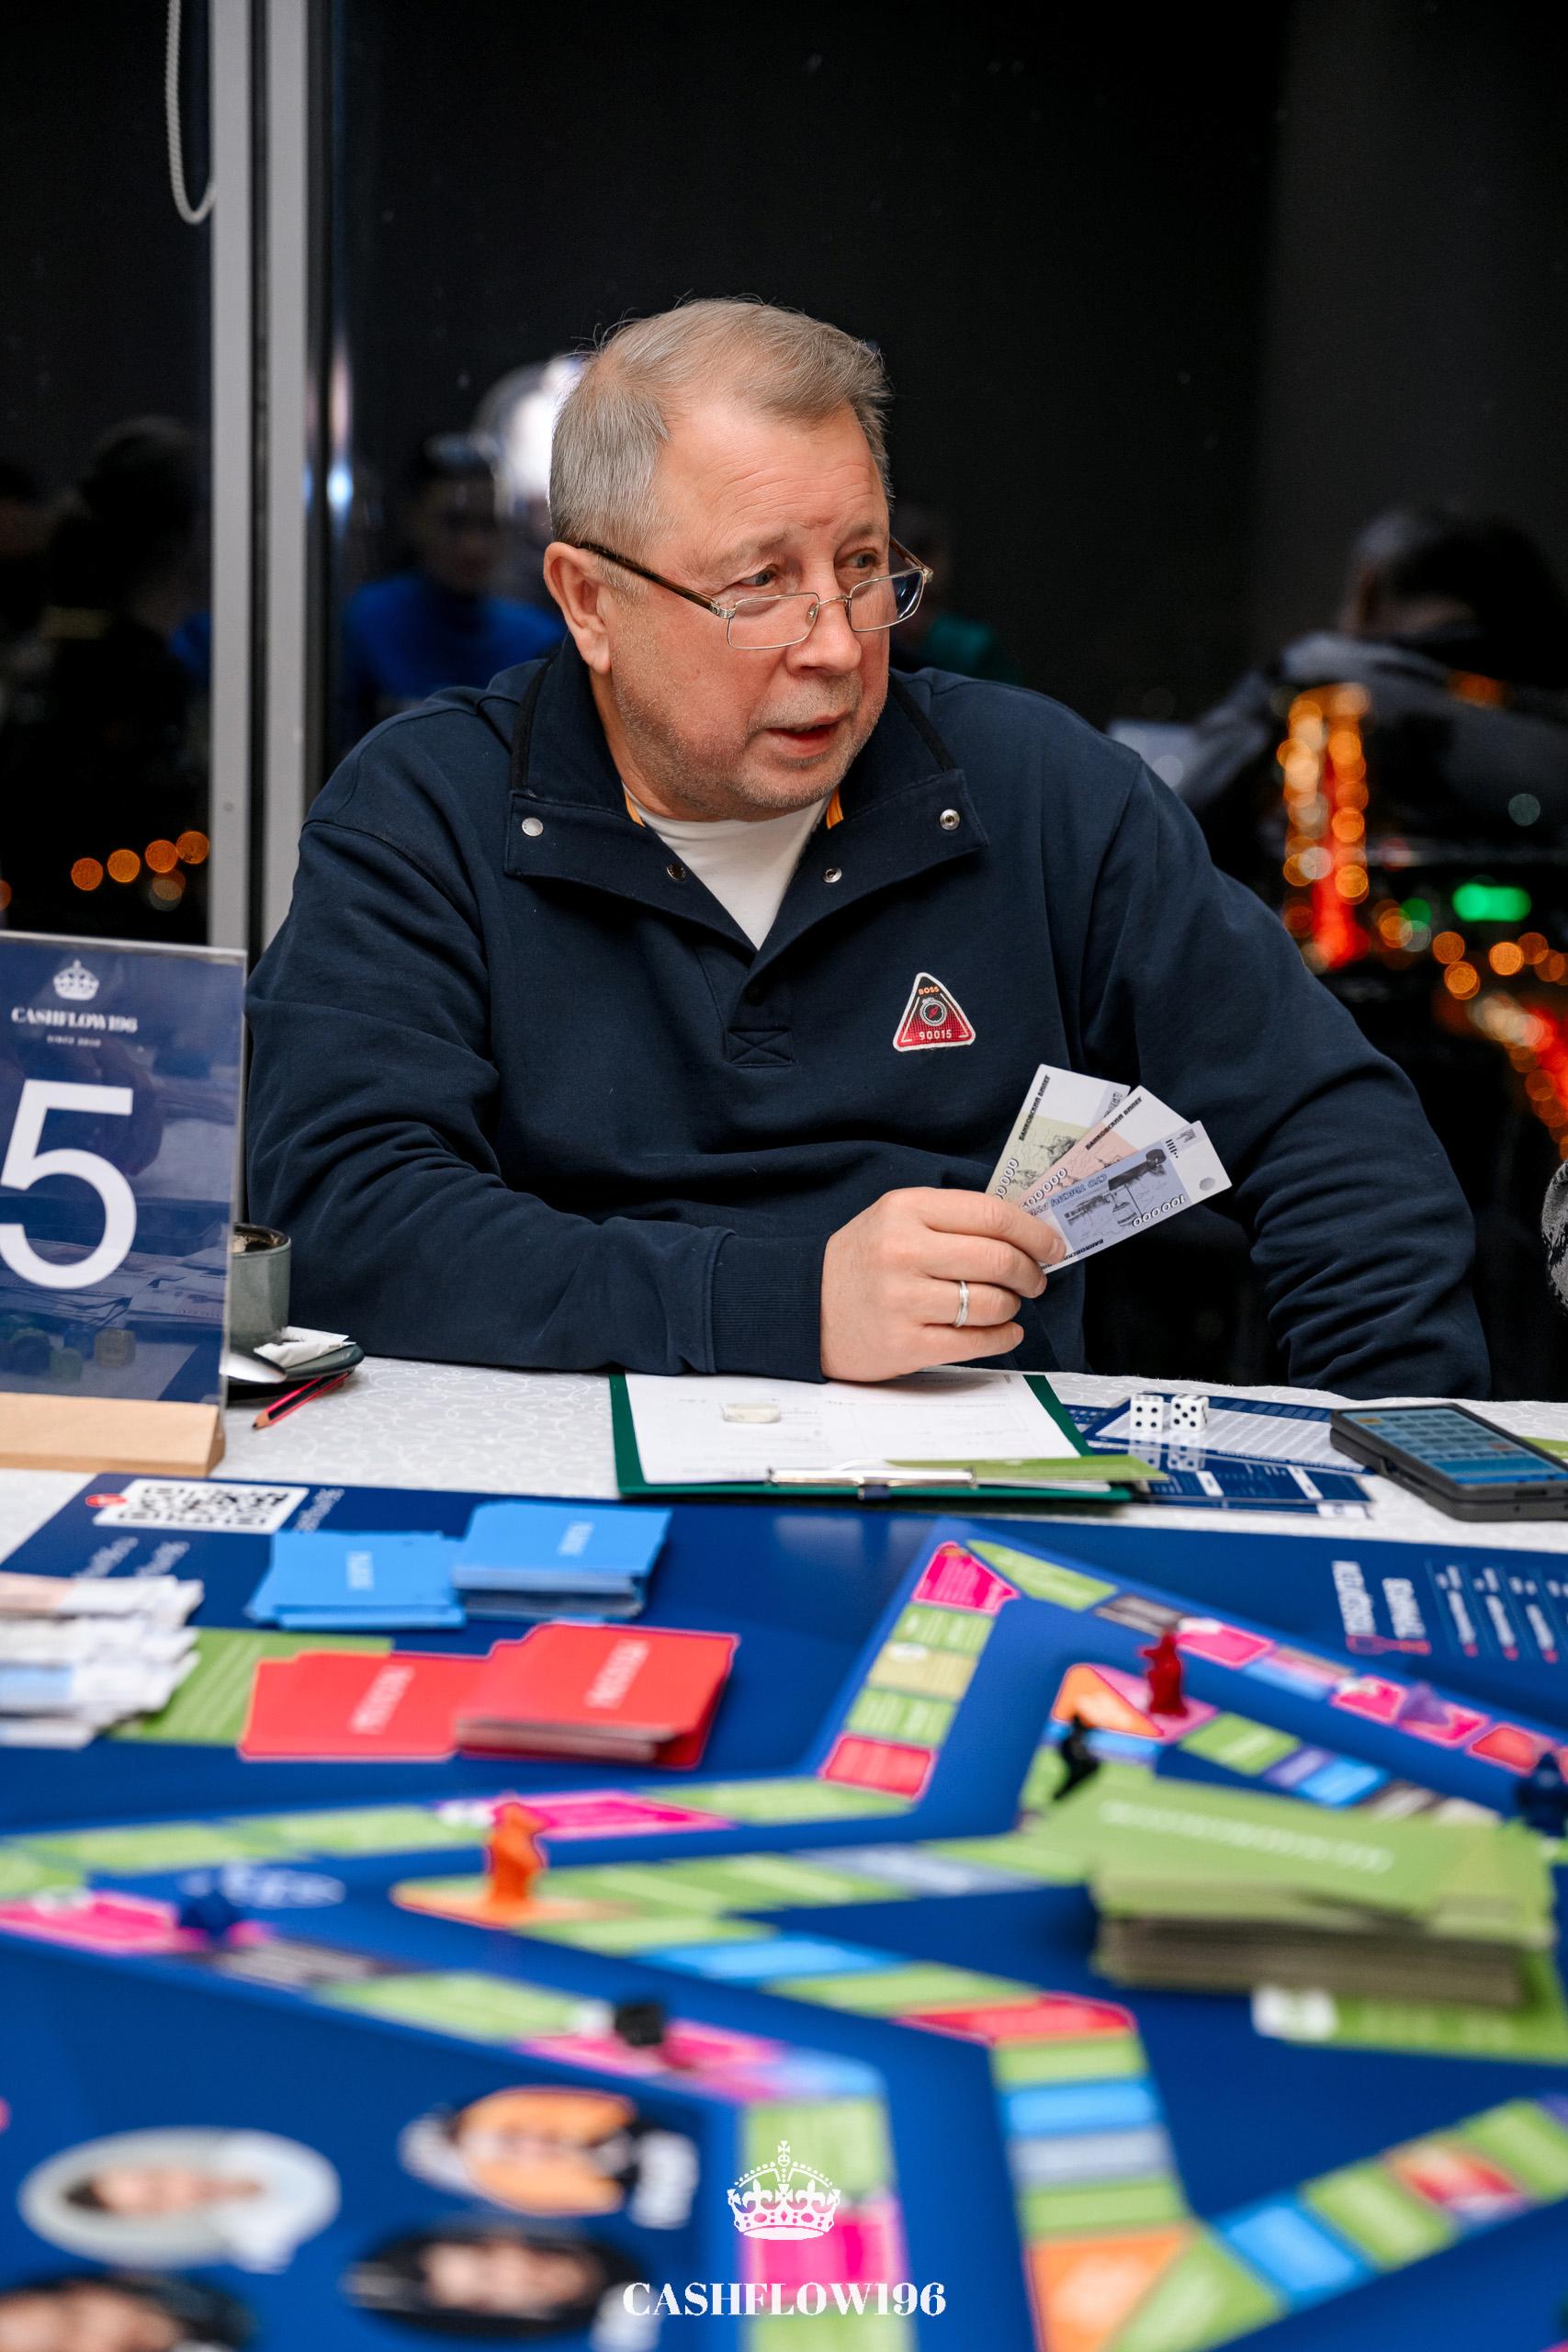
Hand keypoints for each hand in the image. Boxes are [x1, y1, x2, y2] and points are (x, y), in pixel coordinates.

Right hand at [820, 1186, 1063, 1382]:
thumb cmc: (862, 1261)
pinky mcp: (904, 1345)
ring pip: (991, 1303)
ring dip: (1012, 1305)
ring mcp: (902, 1302)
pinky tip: (1005, 1330)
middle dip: (1029, 1272)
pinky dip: (1003, 1336)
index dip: (1034, 1232)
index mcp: (904, 1210)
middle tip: (1034, 1279)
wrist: (804, 1308)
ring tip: (1006, 1303)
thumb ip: (951, 1218)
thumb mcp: (894, 1218)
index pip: (992, 1216)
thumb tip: (1024, 1232)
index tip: (1052, 1245)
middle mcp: (902, 1252)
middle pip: (998, 1260)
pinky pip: (974, 1342)